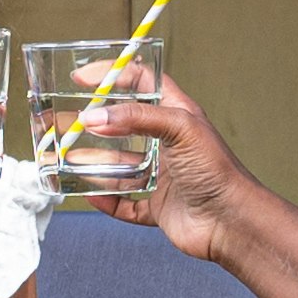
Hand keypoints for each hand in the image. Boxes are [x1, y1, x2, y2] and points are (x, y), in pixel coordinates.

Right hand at [76, 78, 260, 263]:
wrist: (232, 222)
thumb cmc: (217, 170)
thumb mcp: (181, 128)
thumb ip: (137, 117)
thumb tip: (95, 117)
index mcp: (177, 116)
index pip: (142, 83)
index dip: (113, 75)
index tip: (82, 78)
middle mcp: (167, 143)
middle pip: (124, 126)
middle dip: (95, 124)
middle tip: (65, 120)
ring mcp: (162, 175)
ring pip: (119, 166)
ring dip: (94, 163)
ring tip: (67, 159)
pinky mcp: (158, 205)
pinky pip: (125, 203)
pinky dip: (107, 201)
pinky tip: (90, 195)